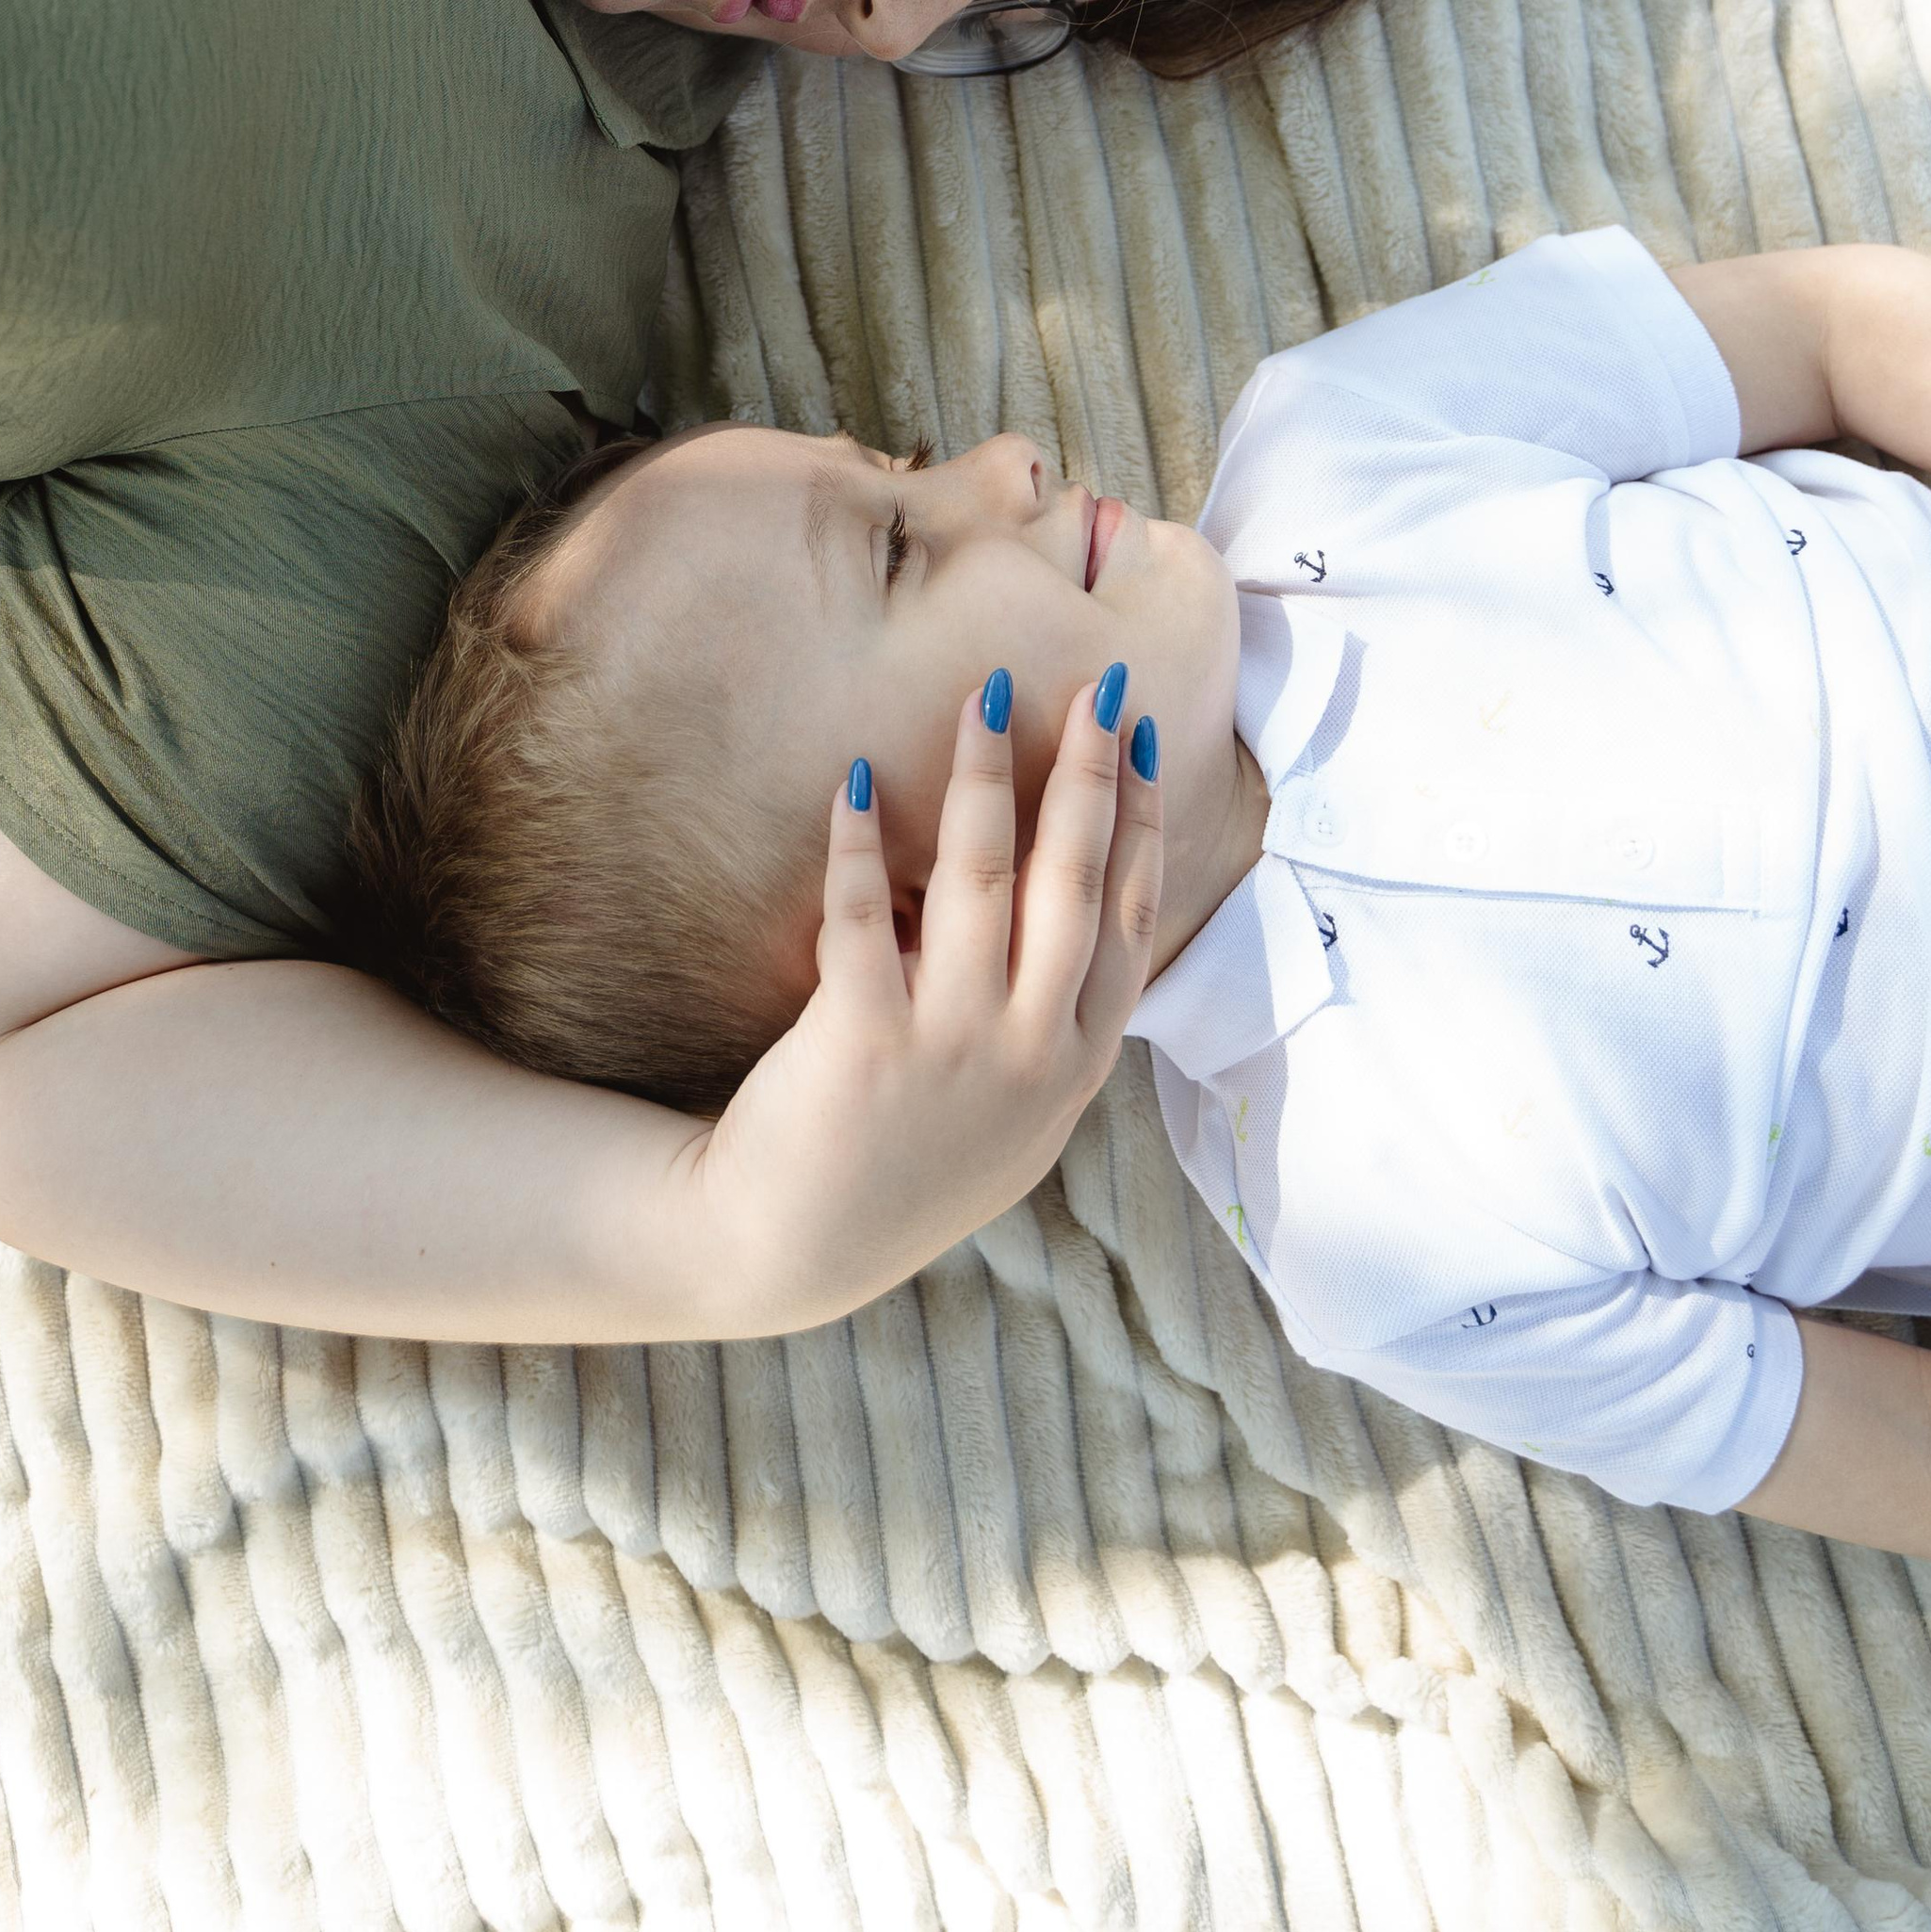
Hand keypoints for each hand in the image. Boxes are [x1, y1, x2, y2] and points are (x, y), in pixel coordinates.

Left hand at [677, 671, 1163, 1335]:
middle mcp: (1029, 1050)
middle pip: (1072, 879)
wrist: (791, 1247)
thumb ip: (1051, 1014)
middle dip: (1087, 770)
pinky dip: (857, 839)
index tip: (1139, 737)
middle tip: (1091, 684)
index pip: (1127, 914)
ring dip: (985, 776)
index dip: (1138, 817)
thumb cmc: (907, 1161)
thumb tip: (1064, 884)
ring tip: (980, 698)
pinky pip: (862, 914)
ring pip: (982, 879)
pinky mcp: (862, 1040)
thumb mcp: (1018, 1106)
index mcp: (1075, 1061)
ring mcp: (951, 1046)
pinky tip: (850, 776)